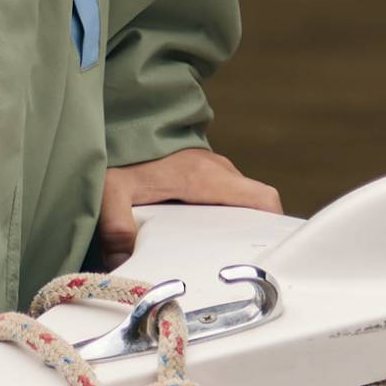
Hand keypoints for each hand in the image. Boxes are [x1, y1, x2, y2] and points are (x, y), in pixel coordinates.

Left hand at [95, 149, 282, 264]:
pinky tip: (199, 233)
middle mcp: (217, 171)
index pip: (262, 198)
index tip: (267, 250)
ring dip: (234, 223)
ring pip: (239, 200)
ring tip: (217, 253)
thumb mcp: (112, 191)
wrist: (118, 122)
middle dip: (251, 232)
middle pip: (254, 205)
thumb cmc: (119, 154)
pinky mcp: (201, 169)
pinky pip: (223, 193)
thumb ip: (116, 226)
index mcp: (207, 177)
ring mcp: (211, 168)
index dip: (273, 224)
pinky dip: (220, 212)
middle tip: (235, 261)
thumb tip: (122, 263)